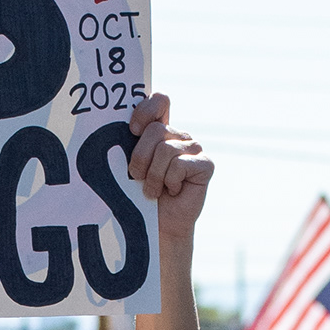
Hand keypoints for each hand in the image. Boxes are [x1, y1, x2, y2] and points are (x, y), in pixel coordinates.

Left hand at [126, 93, 212, 237]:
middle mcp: (178, 136)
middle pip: (155, 130)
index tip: (131, 130)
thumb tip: (124, 129)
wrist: (157, 228)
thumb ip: (130, 145)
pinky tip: (172, 192)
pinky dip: (169, 182)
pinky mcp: (205, 164)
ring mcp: (194, 148)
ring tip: (153, 190)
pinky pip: (179, 164)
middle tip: (138, 177)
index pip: (159, 101)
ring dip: (153, 176)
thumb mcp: (129, 166)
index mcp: (160, 130)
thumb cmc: (138, 198)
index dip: (145, 111)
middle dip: (140, 157)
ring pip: (165, 150)